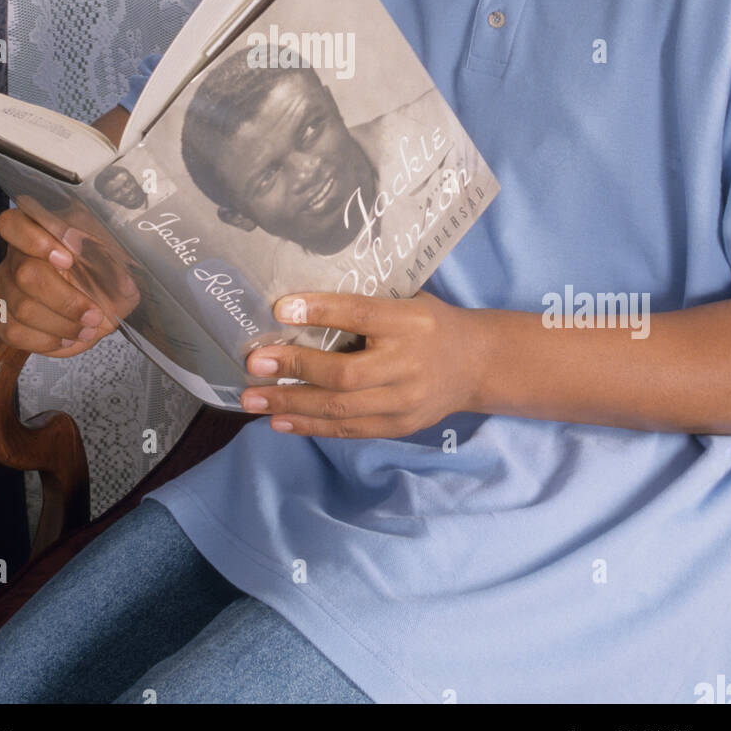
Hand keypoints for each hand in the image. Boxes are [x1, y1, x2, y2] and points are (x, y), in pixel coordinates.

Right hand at [0, 208, 123, 357]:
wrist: (97, 310)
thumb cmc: (105, 280)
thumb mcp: (119, 267)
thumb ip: (118, 267)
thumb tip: (122, 281)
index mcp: (40, 230)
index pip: (14, 224)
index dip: (35, 240)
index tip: (68, 259)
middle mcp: (15, 256)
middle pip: (25, 273)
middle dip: (65, 300)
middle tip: (93, 314)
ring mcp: (4, 287)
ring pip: (22, 308)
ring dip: (61, 324)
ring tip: (87, 329)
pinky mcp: (0, 317)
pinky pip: (14, 332)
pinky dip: (46, 340)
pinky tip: (66, 338)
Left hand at [241, 290, 483, 437]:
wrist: (477, 364)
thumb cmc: (430, 323)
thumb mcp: (407, 300)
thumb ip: (364, 304)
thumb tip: (298, 306)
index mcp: (408, 321)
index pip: (359, 314)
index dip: (319, 311)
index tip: (279, 308)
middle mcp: (406, 364)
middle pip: (344, 373)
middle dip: (294, 368)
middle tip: (254, 363)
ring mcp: (403, 401)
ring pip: (340, 409)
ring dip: (291, 404)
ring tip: (253, 400)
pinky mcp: (399, 426)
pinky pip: (349, 430)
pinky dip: (311, 426)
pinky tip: (280, 421)